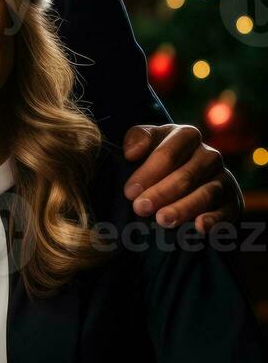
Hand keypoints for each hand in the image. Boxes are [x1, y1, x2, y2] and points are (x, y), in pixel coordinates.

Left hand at [123, 124, 240, 230]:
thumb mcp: (147, 140)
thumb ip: (137, 138)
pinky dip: (215, 219)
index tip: (130, 191)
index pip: (168, 154)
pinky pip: (226, 211)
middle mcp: (209, 155)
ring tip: (162, 219)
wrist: (186, 171)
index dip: (148, 173)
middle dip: (161, 193)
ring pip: (205, 194)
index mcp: (187, 136)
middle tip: (140, 208)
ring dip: (183, 208)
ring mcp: (223, 178)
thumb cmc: (158, 156)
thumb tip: (131, 153)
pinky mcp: (233, 201)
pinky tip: (200, 227)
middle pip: (185, 176)